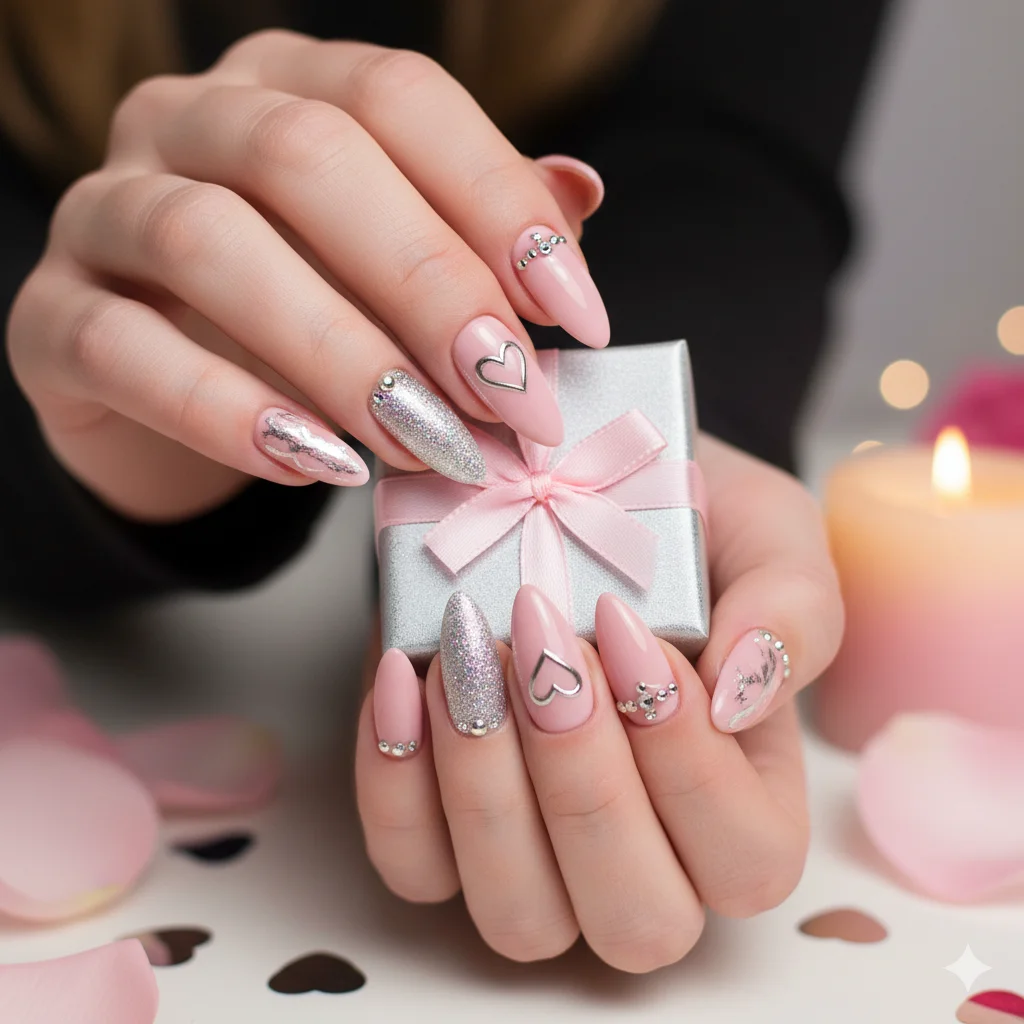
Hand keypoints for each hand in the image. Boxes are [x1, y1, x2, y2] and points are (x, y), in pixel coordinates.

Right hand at [7, 31, 605, 520]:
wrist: (169, 386)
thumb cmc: (304, 315)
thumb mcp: (396, 263)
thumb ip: (476, 231)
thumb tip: (578, 200)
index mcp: (288, 85)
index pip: (399, 98)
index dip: (498, 200)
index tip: (576, 316)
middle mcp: (188, 121)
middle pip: (307, 157)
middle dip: (429, 287)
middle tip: (507, 398)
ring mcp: (104, 211)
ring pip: (208, 242)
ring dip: (341, 357)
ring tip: (426, 446)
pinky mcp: (51, 317)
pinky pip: (127, 351)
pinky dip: (231, 414)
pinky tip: (320, 467)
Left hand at [355, 434, 842, 971]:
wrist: (567, 491)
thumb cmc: (680, 529)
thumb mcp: (766, 536)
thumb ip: (791, 610)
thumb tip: (741, 692)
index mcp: (748, 806)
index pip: (747, 859)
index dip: (688, 760)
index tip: (626, 630)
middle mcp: (646, 860)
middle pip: (636, 919)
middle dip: (583, 779)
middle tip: (543, 639)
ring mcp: (536, 862)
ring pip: (519, 913)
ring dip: (485, 781)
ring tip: (467, 647)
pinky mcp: (438, 834)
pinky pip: (411, 860)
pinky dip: (397, 774)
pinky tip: (405, 672)